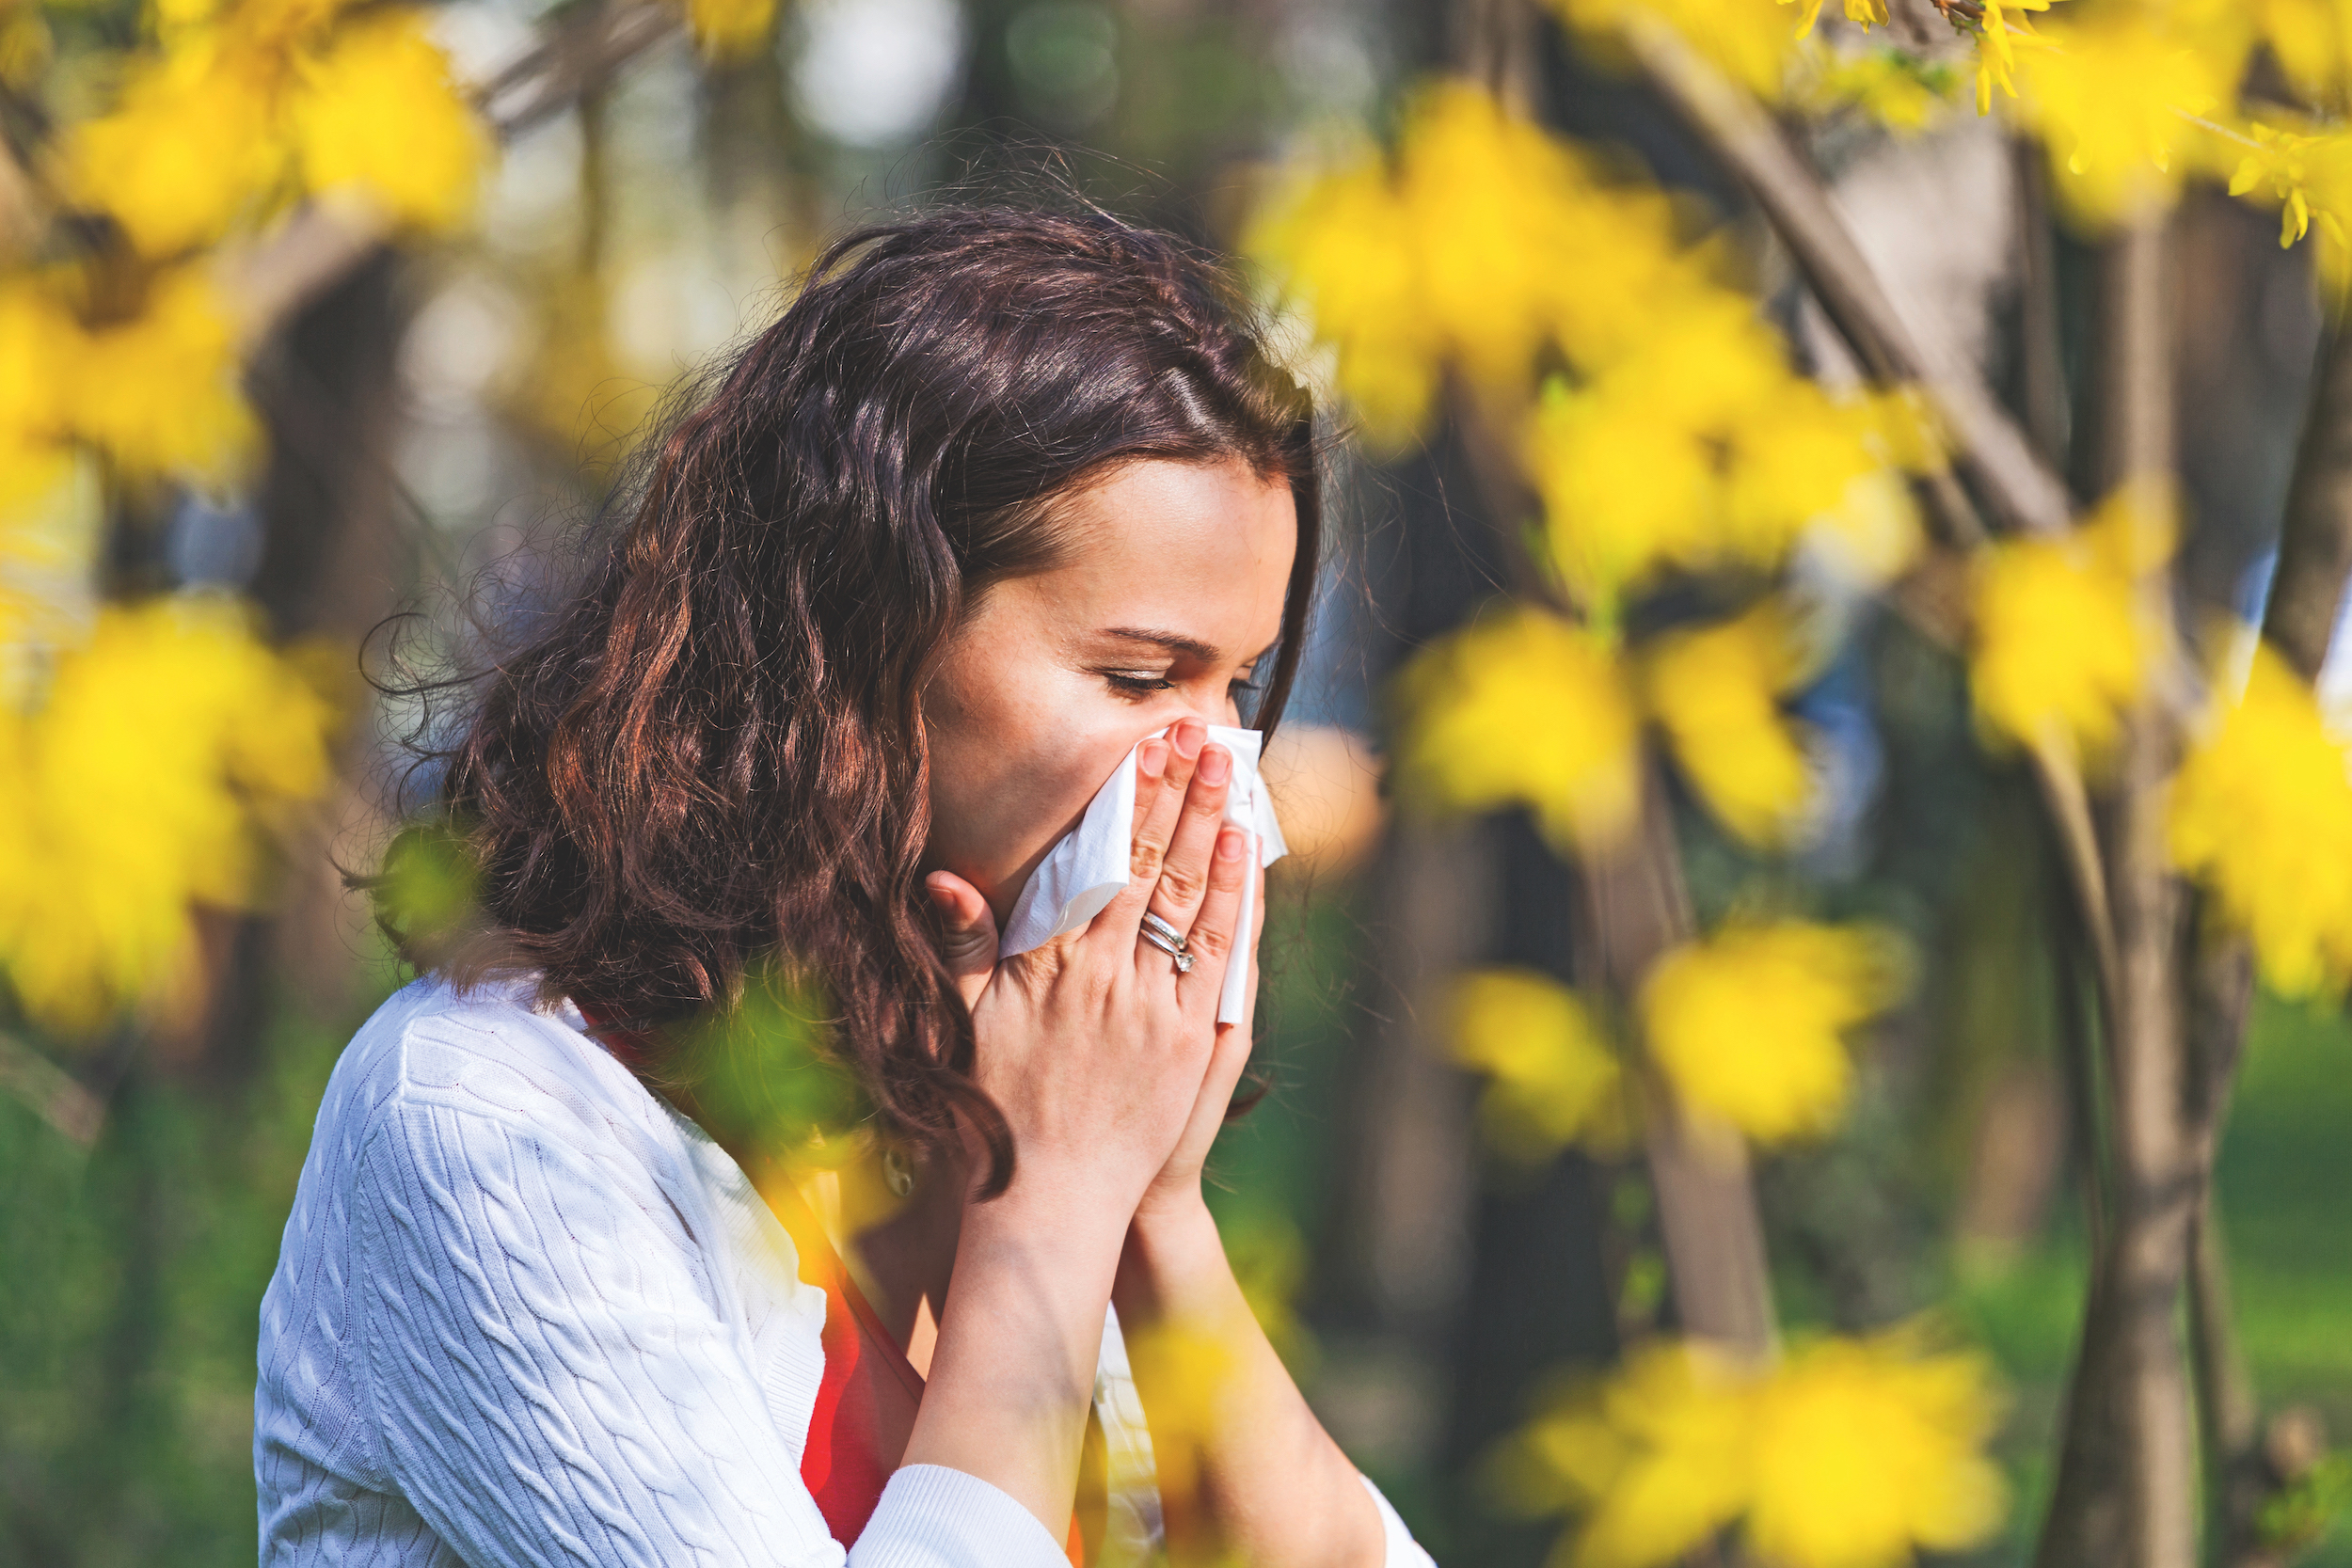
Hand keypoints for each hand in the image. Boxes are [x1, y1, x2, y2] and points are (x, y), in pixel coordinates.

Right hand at [922, 717, 1250, 1222]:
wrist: (1052, 1202)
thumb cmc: (1000, 1113)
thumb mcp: (966, 1025)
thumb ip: (963, 948)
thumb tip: (946, 880)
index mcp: (1051, 966)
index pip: (1098, 862)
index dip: (1126, 799)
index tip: (1145, 748)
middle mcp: (1107, 978)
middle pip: (1152, 865)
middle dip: (1178, 794)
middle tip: (1200, 736)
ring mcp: (1157, 1010)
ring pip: (1191, 899)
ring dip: (1212, 829)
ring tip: (1228, 773)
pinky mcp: (1194, 1043)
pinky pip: (1220, 956)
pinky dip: (1233, 899)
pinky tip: (1242, 854)